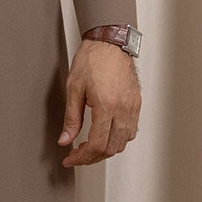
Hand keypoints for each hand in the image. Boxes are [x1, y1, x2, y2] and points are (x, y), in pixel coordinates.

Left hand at [57, 39, 141, 167]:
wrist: (110, 43)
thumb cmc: (92, 60)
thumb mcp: (74, 88)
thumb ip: (71, 118)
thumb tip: (65, 140)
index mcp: (106, 105)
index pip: (96, 144)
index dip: (81, 157)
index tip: (70, 158)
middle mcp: (123, 109)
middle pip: (111, 148)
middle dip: (92, 157)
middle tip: (76, 155)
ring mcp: (132, 107)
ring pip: (122, 143)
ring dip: (105, 150)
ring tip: (89, 146)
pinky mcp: (136, 104)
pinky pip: (130, 131)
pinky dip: (117, 139)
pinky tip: (105, 135)